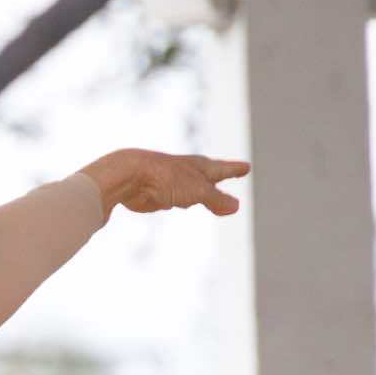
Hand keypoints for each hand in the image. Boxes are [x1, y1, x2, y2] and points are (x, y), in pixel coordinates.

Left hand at [81, 149, 249, 218]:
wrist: (129, 177)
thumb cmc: (165, 178)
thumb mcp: (197, 190)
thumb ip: (216, 199)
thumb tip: (235, 206)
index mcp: (199, 167)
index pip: (222, 169)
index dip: (234, 169)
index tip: (246, 167)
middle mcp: (186, 173)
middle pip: (208, 176)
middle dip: (220, 176)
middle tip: (232, 172)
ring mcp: (171, 184)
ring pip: (191, 188)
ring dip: (201, 190)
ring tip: (209, 192)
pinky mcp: (157, 195)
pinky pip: (174, 198)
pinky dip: (181, 199)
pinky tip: (179, 202)